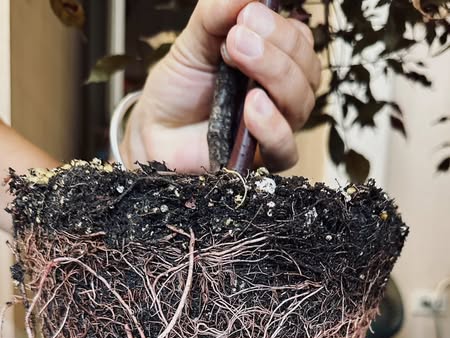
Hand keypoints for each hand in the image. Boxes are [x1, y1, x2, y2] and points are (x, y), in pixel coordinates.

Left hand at [122, 0, 320, 172]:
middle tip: (238, 38)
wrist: (154, 131)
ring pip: (301, 105)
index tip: (245, 16)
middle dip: (278, 49)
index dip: (282, 29)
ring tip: (237, 61)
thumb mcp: (194, 40)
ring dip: (276, 77)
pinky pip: (285, 150)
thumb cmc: (179, 89)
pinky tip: (252, 107)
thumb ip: (218, 14)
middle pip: (307, 72)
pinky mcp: (260, 161)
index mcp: (271, 64)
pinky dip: (273, 128)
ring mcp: (272, 129)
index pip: (301, 43)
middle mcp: (278, 95)